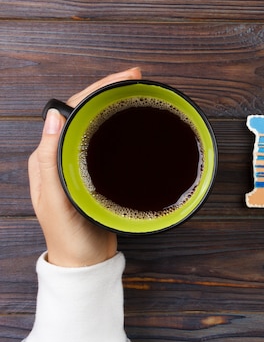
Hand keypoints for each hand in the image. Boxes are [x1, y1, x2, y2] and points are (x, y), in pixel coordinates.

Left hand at [28, 68, 141, 266]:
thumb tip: (53, 116)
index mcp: (48, 156)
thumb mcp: (55, 200)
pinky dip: (122, 127)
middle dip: (109, 90)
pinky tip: (135, 123)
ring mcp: (81, 163)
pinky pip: (109, 142)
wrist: (84, 263)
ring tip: (138, 92)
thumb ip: (49, 161)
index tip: (123, 78)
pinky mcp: (98, 173)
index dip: (96, 89)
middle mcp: (63, 154)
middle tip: (136, 78)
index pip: (70, 109)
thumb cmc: (68, 236)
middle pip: (86, 111)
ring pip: (99, 124)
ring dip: (116, 105)